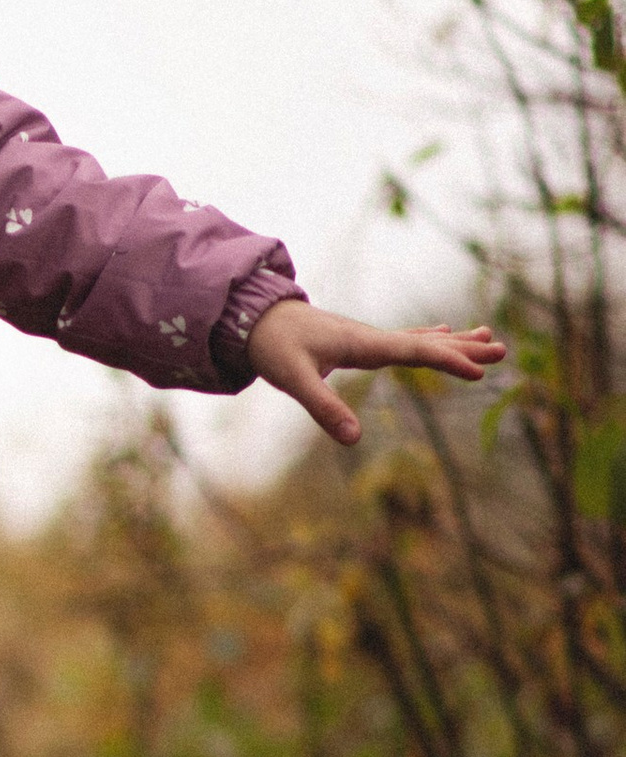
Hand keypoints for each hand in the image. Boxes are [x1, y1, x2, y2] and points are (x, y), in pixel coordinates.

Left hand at [247, 297, 502, 447]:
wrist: (255, 316)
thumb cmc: (273, 345)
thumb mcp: (293, 379)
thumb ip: (322, 408)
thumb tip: (352, 439)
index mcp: (364, 344)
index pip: (416, 351)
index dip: (448, 360)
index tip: (479, 370)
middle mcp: (372, 337)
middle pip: (427, 342)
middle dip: (464, 348)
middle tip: (502, 350)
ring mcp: (367, 337)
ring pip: (420, 339)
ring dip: (454, 341)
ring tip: (488, 337)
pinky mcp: (359, 341)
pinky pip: (404, 340)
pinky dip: (429, 339)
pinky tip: (441, 333)